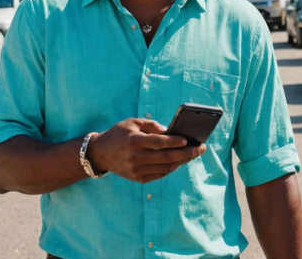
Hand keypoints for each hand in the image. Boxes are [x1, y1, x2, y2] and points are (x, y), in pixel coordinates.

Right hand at [87, 118, 205, 182]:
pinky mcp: (138, 178)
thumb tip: (170, 132)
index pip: (159, 142)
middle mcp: (135, 157)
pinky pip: (159, 174)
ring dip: (182, 162)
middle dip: (186, 153)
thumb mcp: (132, 122)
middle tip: (200, 148)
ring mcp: (136, 170)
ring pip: (165, 167)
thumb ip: (151, 125)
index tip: (188, 140)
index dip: (175, 141)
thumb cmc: (119, 134)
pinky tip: (180, 161)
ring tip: (193, 155)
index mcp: (134, 141)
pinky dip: (171, 168)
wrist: (101, 153)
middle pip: (166, 157)